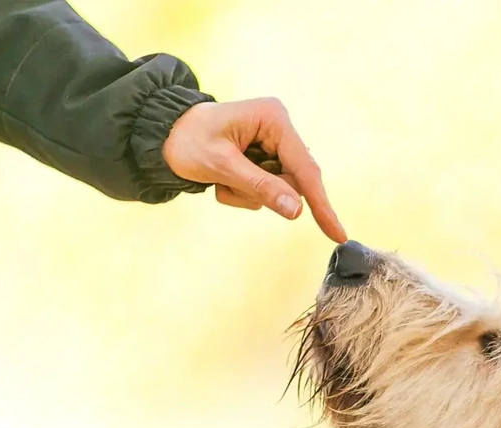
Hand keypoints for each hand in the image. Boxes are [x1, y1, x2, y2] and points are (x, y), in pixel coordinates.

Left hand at [161, 98, 346, 242]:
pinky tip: (222, 180)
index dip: (321, 205)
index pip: (305, 170)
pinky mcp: (265, 158)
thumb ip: (261, 187)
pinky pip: (267, 191)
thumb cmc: (187, 142)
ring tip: (220, 180)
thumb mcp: (222, 166)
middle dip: (261, 193)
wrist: (162, 135)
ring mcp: (273, 145)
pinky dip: (243, 193)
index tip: (338, 234)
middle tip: (227, 185)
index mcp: (274, 119)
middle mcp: (280, 129)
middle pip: (294, 183)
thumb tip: (297, 211)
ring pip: (280, 190)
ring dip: (248, 195)